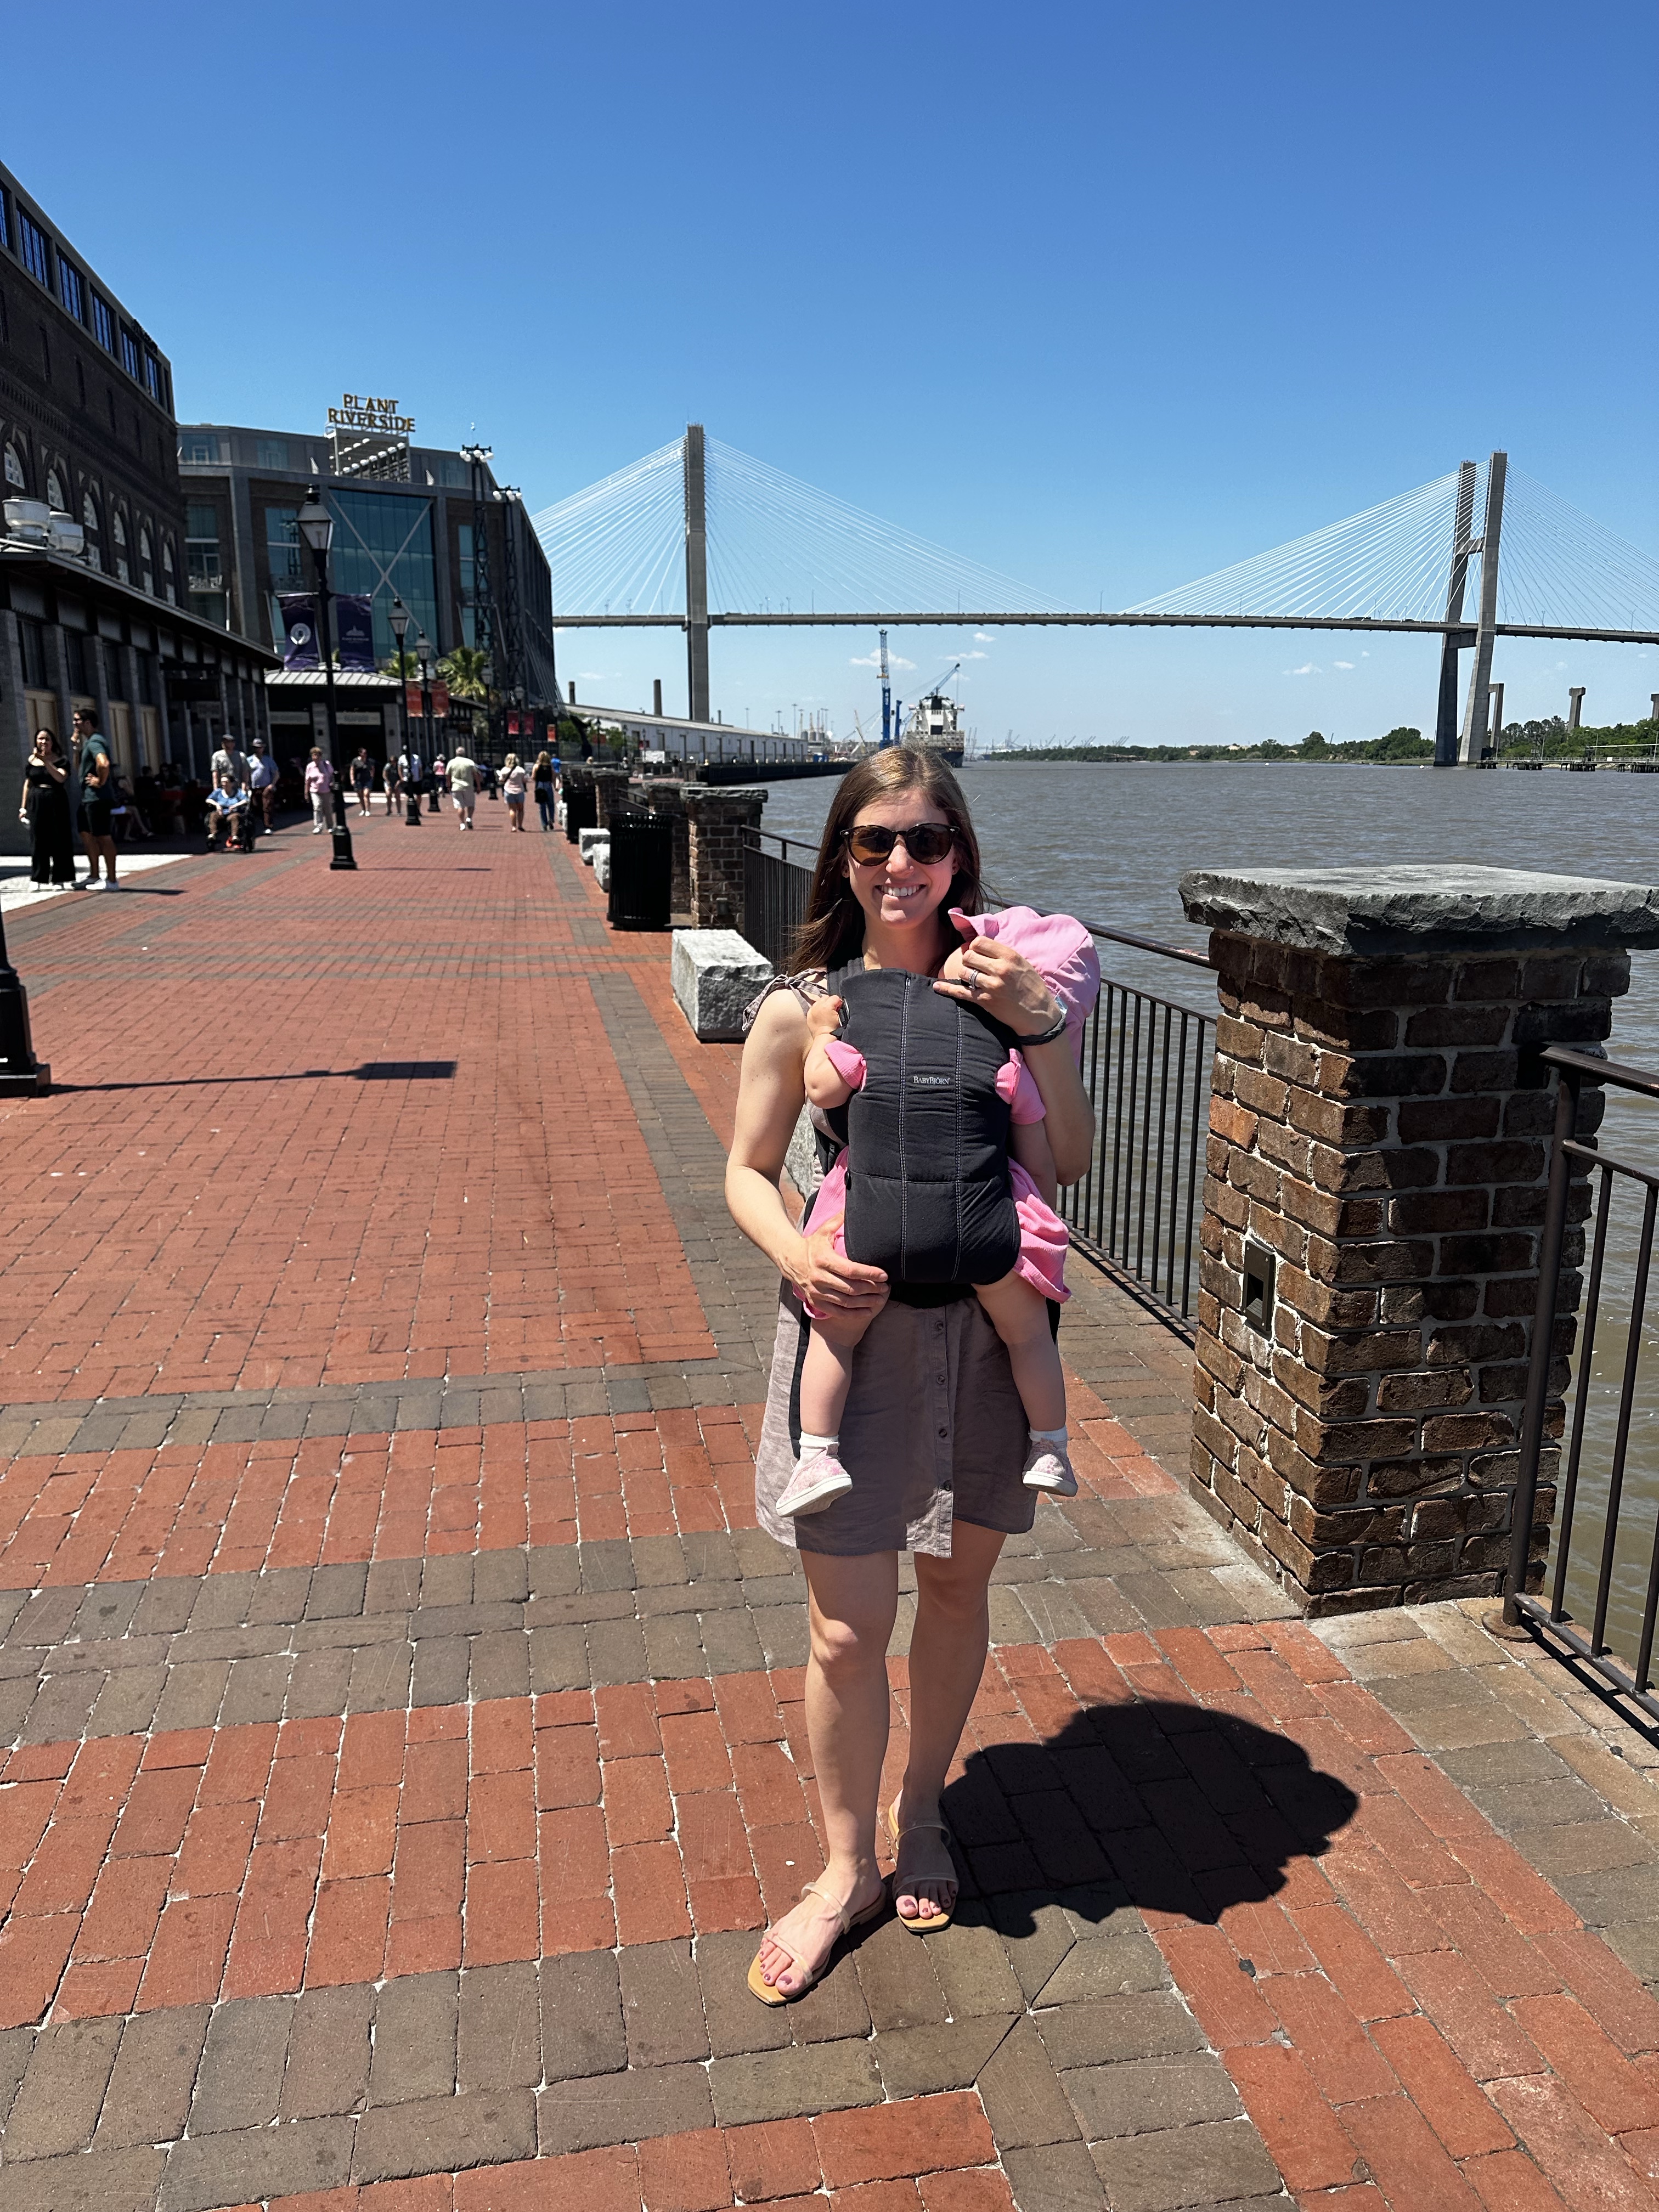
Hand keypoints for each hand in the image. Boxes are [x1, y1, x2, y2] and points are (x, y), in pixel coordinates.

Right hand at [792, 1209, 887, 1315]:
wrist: (790, 1260)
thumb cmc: (812, 1245)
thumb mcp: (823, 1230)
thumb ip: (839, 1220)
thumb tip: (851, 1203)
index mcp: (823, 1259)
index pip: (851, 1270)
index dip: (869, 1273)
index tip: (884, 1275)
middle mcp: (819, 1277)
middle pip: (851, 1287)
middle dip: (871, 1289)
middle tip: (886, 1288)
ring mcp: (817, 1292)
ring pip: (846, 1302)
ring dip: (866, 1302)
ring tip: (880, 1299)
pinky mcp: (816, 1302)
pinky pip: (837, 1311)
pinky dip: (854, 1314)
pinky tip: (868, 1311)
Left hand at [805, 993, 843, 1040]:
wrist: (824, 1038)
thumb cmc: (834, 1029)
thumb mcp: (841, 1017)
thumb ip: (840, 1007)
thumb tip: (838, 1003)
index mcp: (827, 1006)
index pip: (835, 997)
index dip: (838, 1003)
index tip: (839, 1009)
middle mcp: (818, 1006)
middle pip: (826, 997)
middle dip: (830, 1002)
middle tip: (832, 1011)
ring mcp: (812, 1010)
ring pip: (819, 1001)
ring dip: (823, 1005)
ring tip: (826, 1013)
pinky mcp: (808, 1014)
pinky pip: (813, 1007)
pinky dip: (817, 1009)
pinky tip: (820, 1015)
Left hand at [933, 910, 1062, 1034]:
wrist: (1038, 1013)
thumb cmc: (1031, 987)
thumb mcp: (1022, 963)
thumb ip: (1002, 954)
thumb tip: (980, 945)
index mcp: (1009, 956)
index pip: (979, 942)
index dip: (974, 947)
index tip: (977, 953)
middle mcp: (999, 969)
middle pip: (969, 956)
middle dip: (968, 960)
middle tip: (974, 967)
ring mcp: (991, 986)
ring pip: (964, 973)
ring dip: (965, 975)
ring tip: (973, 979)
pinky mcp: (985, 1001)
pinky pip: (960, 992)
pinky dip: (947, 989)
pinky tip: (937, 986)